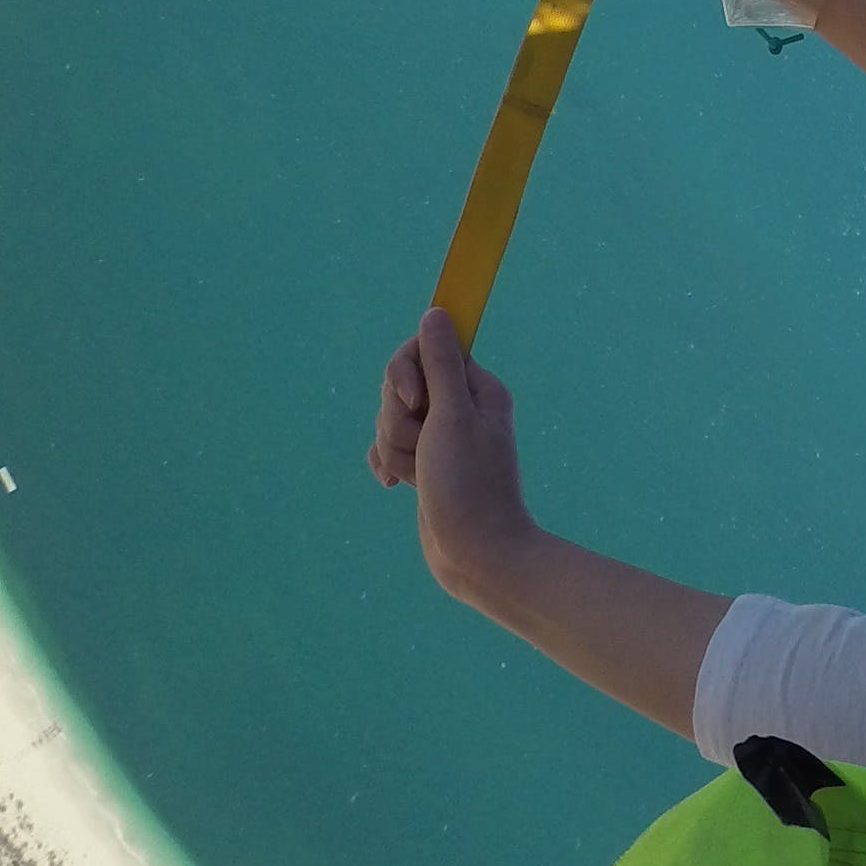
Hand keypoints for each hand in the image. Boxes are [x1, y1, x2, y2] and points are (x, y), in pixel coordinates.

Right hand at [369, 309, 537, 609]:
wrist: (476, 554)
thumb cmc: (469, 485)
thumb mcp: (451, 418)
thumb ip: (440, 365)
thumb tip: (436, 312)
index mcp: (477, 387)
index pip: (425, 349)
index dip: (406, 371)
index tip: (412, 399)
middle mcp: (460, 407)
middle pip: (400, 388)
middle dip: (397, 420)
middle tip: (423, 447)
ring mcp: (441, 437)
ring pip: (390, 422)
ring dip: (395, 448)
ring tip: (419, 476)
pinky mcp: (426, 464)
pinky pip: (389, 448)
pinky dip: (389, 463)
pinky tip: (396, 484)